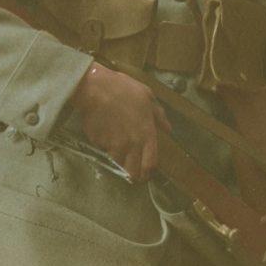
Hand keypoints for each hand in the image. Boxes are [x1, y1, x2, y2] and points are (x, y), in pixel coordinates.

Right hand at [70, 62, 170, 181]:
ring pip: (119, 165)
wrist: (96, 89)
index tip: (146, 174)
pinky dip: (105, 151)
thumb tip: (168, 129)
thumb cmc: (124, 89)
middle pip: (134, 171)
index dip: (149, 173)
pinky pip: (104, 152)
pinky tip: (105, 141)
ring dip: (120, 165)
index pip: (151, 163)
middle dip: (134, 176)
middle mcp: (132, 143)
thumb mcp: (147, 97)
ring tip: (119, 160)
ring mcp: (115, 145)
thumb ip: (159, 115)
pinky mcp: (99, 143)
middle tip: (132, 174)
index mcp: (147, 133)